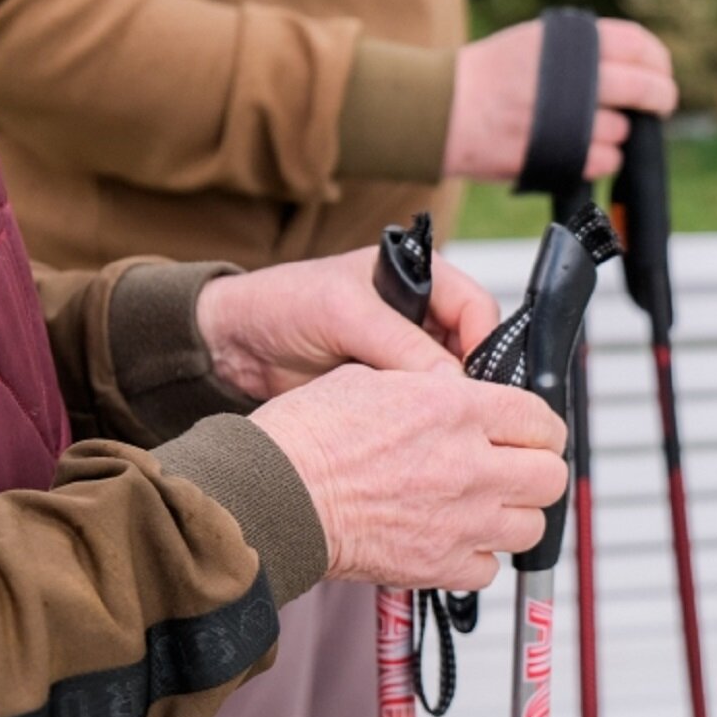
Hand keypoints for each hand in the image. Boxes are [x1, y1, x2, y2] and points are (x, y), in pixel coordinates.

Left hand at [195, 247, 499, 399]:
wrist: (233, 346)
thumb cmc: (282, 303)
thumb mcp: (344, 313)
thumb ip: (400, 343)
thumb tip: (453, 382)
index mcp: (422, 279)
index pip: (477, 309)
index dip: (483, 344)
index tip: (478, 382)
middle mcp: (421, 317)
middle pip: (472, 351)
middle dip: (468, 382)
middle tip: (461, 413)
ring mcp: (406, 356)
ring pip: (450, 386)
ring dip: (444, 406)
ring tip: (435, 428)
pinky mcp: (389, 392)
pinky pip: (421, 410)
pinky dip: (420, 424)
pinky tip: (413, 438)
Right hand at [249, 365, 567, 589]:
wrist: (273, 496)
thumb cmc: (306, 438)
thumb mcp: (372, 379)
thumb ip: (430, 390)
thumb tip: (455, 395)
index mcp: (455, 409)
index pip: (540, 418)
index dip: (540, 425)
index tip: (530, 432)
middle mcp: (468, 464)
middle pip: (549, 476)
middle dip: (537, 469)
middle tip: (515, 467)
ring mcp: (458, 519)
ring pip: (531, 526)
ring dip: (514, 515)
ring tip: (486, 506)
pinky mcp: (437, 564)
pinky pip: (488, 569)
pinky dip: (478, 557)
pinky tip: (454, 538)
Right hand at [442, 18, 678, 180]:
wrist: (442, 110)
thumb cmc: (488, 77)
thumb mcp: (535, 43)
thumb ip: (582, 52)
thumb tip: (634, 69)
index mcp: (570, 43)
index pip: (638, 45)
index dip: (658, 62)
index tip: (661, 74)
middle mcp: (574, 78)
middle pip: (644, 88)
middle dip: (661, 99)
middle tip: (660, 106)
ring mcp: (567, 119)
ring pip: (622, 131)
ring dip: (618, 134)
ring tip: (593, 130)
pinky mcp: (559, 156)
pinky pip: (604, 161)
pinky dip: (602, 159)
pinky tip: (585, 151)